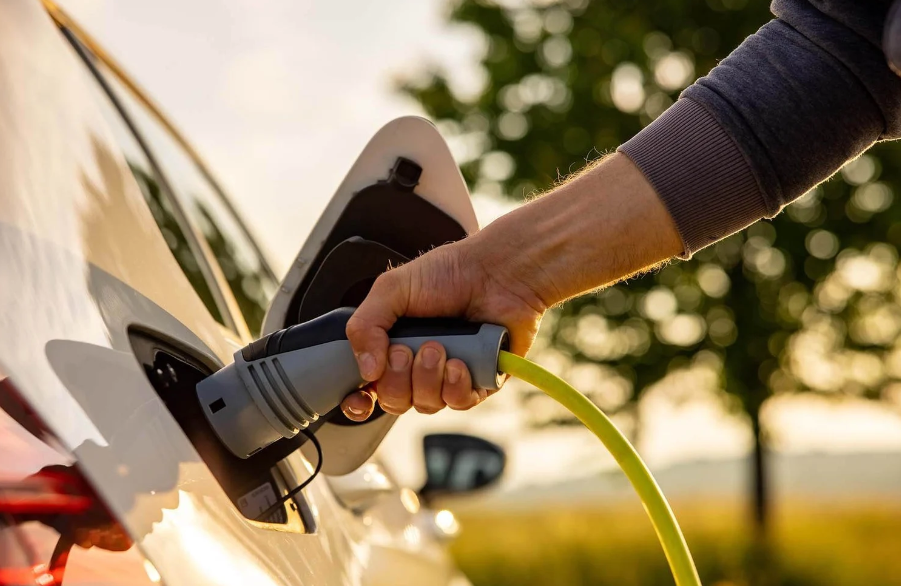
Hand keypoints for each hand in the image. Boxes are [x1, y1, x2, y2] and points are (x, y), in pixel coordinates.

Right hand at [340, 232, 550, 420]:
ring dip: (427, 378)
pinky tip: (460, 363)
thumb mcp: (392, 289)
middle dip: (396, 380)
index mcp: (392, 344)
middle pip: (394, 401)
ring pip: (426, 404)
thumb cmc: (450, 272)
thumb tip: (366, 370)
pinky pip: (459, 403)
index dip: (359, 401)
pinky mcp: (479, 382)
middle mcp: (418, 365)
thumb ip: (365, 325)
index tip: (359, 398)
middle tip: (406, 350)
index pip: (368, 387)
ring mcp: (448, 376)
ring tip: (438, 347)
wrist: (498, 271)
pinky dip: (455, 387)